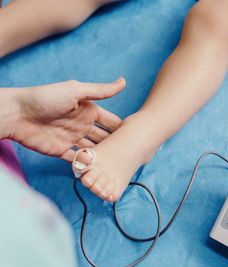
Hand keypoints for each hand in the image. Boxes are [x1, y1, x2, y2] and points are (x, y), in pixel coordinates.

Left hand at [8, 78, 125, 160]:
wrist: (17, 114)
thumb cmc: (45, 98)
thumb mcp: (75, 91)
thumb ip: (100, 91)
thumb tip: (124, 82)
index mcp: (88, 111)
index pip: (110, 122)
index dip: (123, 129)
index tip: (137, 137)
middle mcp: (83, 125)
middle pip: (104, 138)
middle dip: (116, 145)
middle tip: (132, 155)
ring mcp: (72, 138)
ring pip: (93, 149)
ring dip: (104, 156)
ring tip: (118, 166)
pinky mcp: (60, 150)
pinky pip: (77, 159)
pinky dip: (86, 164)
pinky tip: (98, 170)